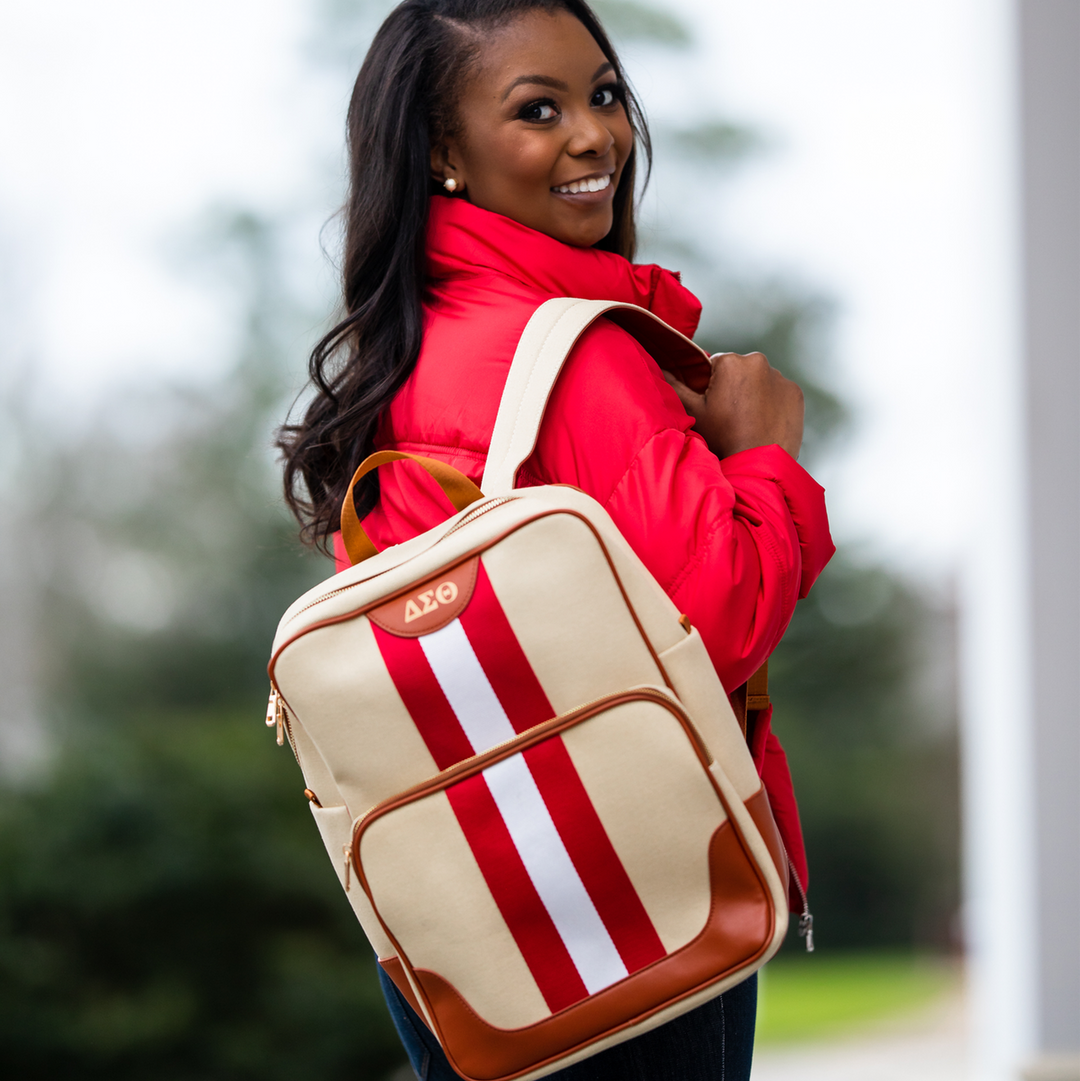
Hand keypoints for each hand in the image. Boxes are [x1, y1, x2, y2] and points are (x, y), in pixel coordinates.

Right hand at [663, 351, 804, 459]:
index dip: (709, 386)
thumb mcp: (693, 413)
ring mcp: (781, 378)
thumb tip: (661, 369)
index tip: (712, 406)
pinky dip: (771, 404)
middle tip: (729, 417)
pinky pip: (778, 393)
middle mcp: (760, 362)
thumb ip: (675, 387)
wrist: (760, 465)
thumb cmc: (724, 438)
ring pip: (759, 381)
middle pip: (738, 371)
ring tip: (747, 422)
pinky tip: (763, 423)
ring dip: (752, 394)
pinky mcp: (796, 393)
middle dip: (732, 388)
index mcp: (732, 362)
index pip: (713, 365)